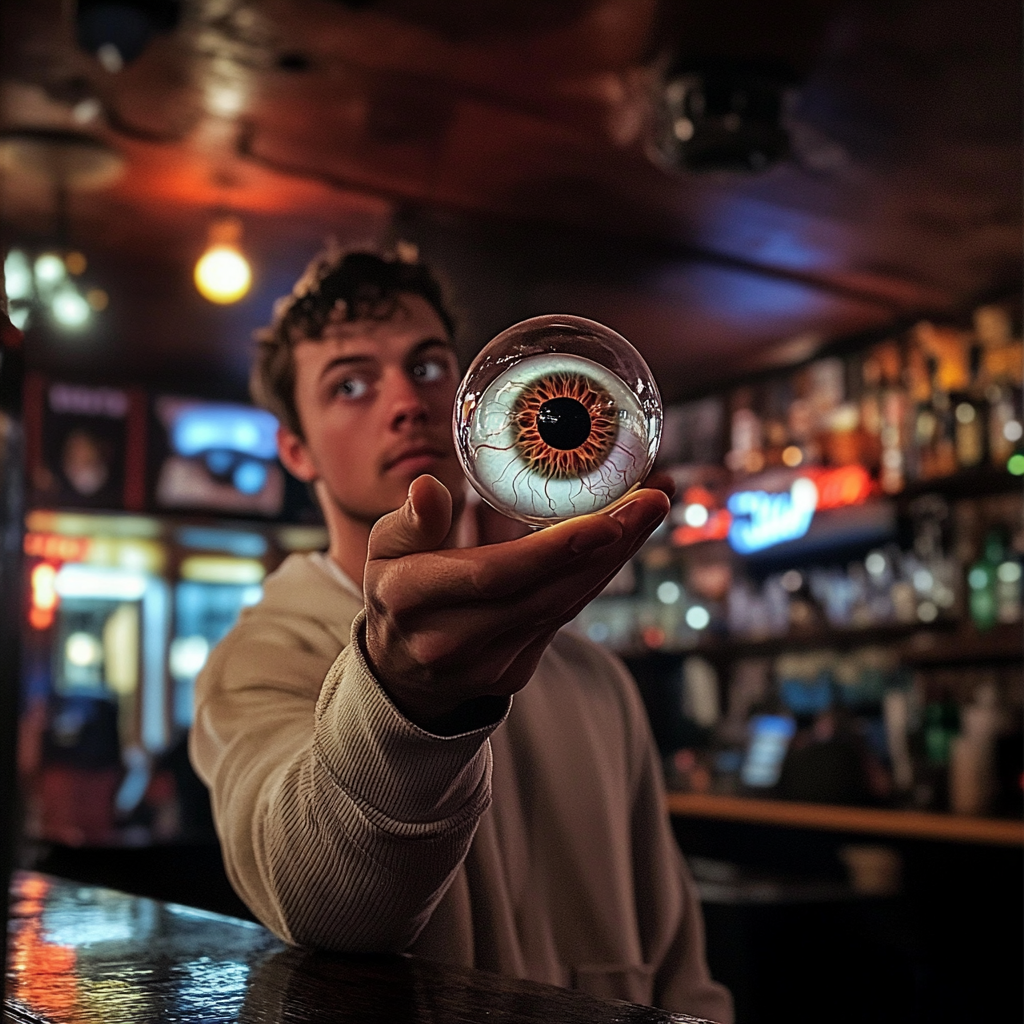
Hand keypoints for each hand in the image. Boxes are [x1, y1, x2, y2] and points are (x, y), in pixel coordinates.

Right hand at [362, 474, 670, 730]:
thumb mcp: (385, 551)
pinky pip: (563, 618)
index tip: (604, 520)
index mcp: (411, 600)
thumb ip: (412, 521)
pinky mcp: (514, 674)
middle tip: (651, 500)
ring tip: (647, 510)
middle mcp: (450, 640)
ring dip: (611, 558)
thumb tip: (429, 487)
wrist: (401, 672)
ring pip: (563, 606)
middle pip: (543, 592)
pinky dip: (595, 577)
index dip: (551, 551)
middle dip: (606, 546)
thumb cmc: (399, 591)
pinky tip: (621, 541)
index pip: (491, 575)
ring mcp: (486, 665)